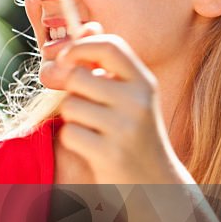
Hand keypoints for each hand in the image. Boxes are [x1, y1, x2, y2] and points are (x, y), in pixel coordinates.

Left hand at [50, 23, 188, 185]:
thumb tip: (73, 37)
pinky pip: (69, 133)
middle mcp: (138, 101)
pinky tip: (92, 147)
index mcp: (143, 82)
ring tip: (93, 129)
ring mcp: (126, 128)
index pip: (110, 45)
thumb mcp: (126, 97)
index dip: (80, 46)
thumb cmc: (131, 134)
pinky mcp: (110, 153)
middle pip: (78, 77)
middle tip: (77, 102)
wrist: (154, 184)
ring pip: (70, 106)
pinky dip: (73, 140)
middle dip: (68, 89)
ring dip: (72, 118)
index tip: (66, 57)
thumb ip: (102, 68)